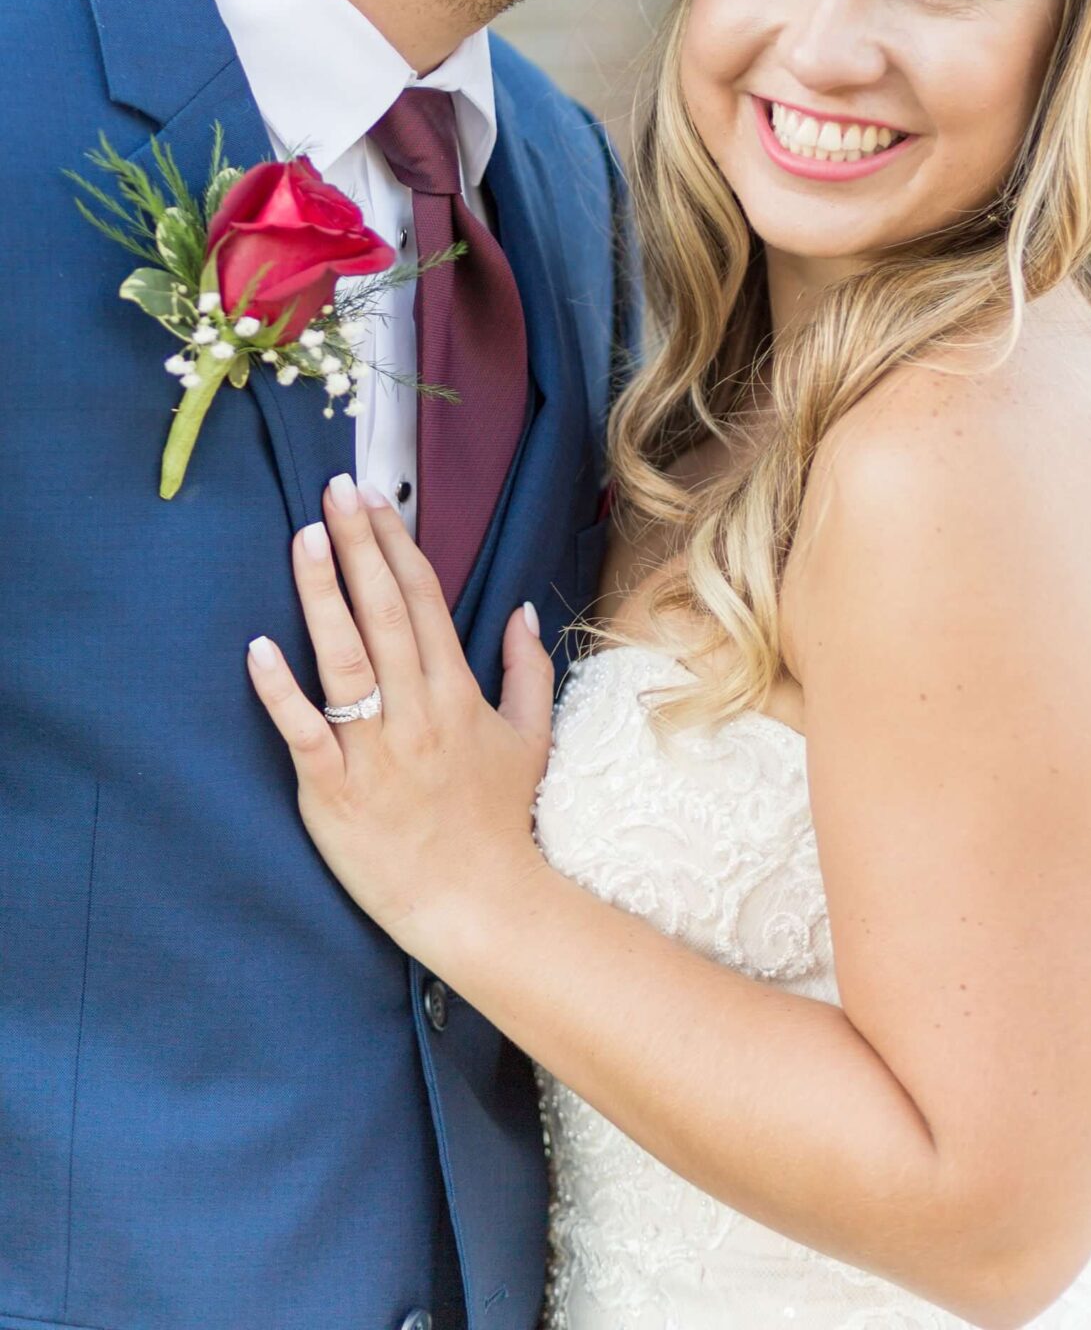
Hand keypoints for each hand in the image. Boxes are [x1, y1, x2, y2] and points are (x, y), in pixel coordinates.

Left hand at [246, 474, 555, 953]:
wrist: (475, 902)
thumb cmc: (499, 819)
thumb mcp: (532, 737)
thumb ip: (527, 669)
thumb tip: (518, 610)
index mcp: (457, 692)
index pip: (422, 600)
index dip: (397, 544)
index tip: (376, 497)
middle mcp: (415, 710)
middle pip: (383, 613)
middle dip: (359, 545)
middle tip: (336, 488)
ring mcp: (373, 749)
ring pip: (344, 659)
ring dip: (323, 594)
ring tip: (305, 538)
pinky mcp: (333, 790)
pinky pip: (303, 732)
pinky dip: (281, 691)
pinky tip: (258, 647)